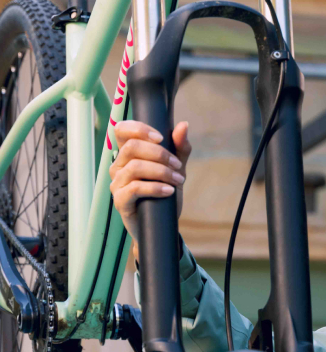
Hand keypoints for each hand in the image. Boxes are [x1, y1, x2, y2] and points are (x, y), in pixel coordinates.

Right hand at [109, 120, 191, 260]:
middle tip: (178, 166)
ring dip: (161, 172)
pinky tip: (169, 191)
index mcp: (128, 154)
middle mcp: (118, 166)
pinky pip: (135, 188)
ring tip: (178, 180)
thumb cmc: (165, 194)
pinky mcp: (120, 201)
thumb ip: (180, 148)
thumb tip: (184, 125)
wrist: (162, 226)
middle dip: (160, 154)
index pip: (122, 129)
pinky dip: (155, 187)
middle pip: (132, 147)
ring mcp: (117, 183)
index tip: (161, 138)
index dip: (139, 128)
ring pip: (135, 167)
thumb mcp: (177, 169)